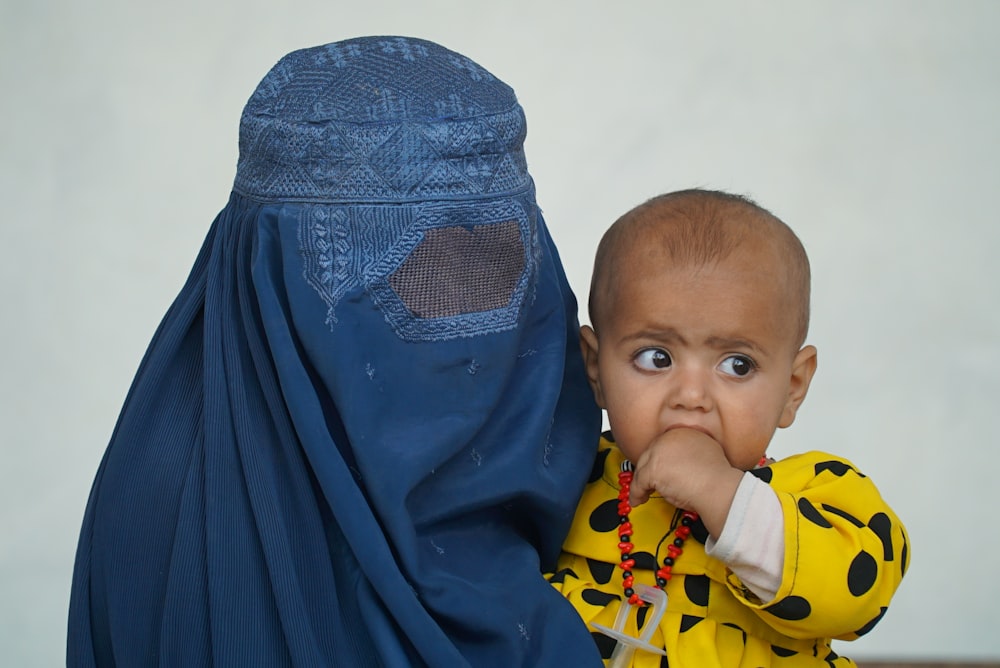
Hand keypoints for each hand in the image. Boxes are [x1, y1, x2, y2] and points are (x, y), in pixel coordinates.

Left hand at [629, 428, 743, 538]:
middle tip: (647, 484)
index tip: (658, 472)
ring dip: (641, 483)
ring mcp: (659, 452)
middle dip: (647, 470)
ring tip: (643, 494)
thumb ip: (691, 452)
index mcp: (682, 432)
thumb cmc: (717, 478)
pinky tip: (638, 500)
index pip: (662, 446)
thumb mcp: (707, 453)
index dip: (659, 461)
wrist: (718, 488)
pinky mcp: (653, 469)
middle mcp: (669, 438)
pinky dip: (637, 493)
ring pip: (642, 468)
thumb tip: (682, 462)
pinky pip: (639, 483)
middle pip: (649, 455)